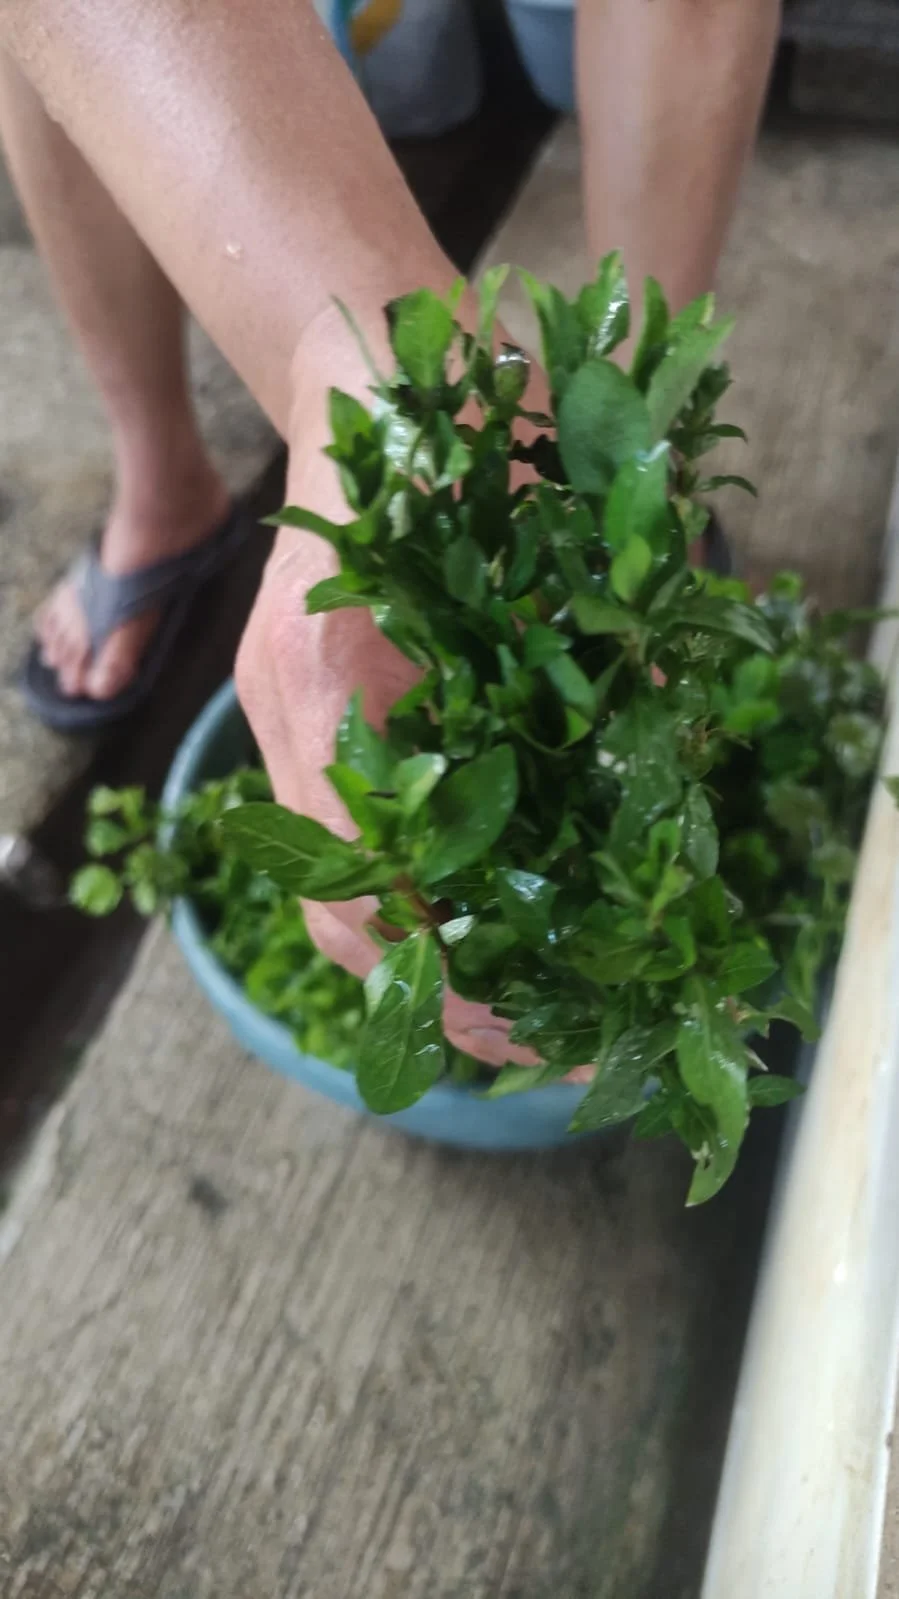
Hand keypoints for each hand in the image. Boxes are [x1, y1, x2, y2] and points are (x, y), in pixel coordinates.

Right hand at [236, 310, 538, 1067]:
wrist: (366, 369)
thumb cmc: (460, 432)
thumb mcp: (549, 530)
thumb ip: (599, 656)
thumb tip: (669, 770)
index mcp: (339, 681)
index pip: (372, 882)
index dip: (453, 972)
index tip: (537, 1024)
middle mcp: (292, 714)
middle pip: (340, 911)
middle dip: (442, 995)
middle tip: (543, 1042)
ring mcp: (278, 711)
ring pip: (332, 880)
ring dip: (418, 958)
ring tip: (515, 998)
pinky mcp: (296, 706)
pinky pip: (334, 830)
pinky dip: (399, 893)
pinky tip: (469, 910)